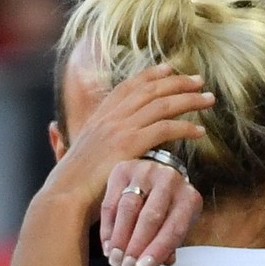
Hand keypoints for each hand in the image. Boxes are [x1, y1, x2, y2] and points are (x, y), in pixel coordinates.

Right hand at [37, 64, 209, 230]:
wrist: (65, 196)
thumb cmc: (70, 185)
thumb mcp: (71, 154)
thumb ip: (69, 139)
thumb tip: (55, 129)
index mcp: (98, 117)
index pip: (128, 86)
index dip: (151, 75)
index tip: (170, 69)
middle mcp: (110, 117)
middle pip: (150, 90)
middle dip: (178, 82)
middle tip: (199, 81)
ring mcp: (119, 129)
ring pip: (162, 105)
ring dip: (189, 99)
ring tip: (208, 99)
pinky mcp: (130, 144)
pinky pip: (165, 128)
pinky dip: (185, 127)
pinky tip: (199, 131)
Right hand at [100, 156, 202, 265]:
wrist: (157, 174)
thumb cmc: (168, 208)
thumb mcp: (175, 224)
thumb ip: (169, 245)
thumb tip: (158, 263)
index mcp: (188, 197)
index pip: (174, 228)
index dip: (158, 250)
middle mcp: (169, 180)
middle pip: (150, 217)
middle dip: (136, 245)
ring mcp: (145, 172)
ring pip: (128, 208)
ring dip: (119, 238)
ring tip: (114, 259)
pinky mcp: (123, 170)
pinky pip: (111, 203)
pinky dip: (108, 228)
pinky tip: (107, 246)